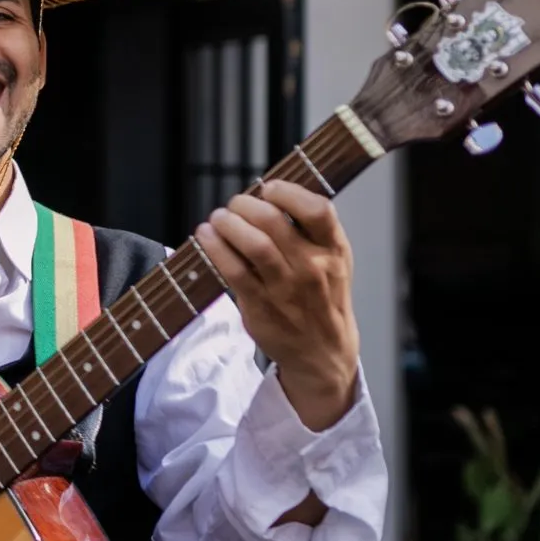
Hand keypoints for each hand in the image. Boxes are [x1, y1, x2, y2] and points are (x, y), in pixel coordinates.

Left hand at [194, 179, 360, 431]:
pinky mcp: (261, 306)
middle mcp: (313, 267)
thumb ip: (310, 230)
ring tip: (217, 219)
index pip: (318, 210)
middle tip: (234, 205)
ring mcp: (286, 288)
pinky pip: (233, 270)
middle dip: (245, 205)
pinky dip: (214, 247)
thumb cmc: (322, 298)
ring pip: (252, 243)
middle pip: (273, 221)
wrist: (323, 351)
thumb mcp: (333, 261)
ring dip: (227, 223)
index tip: (268, 188)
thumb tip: (267, 194)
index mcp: (334, 250)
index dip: (288, 192)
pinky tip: (205, 236)